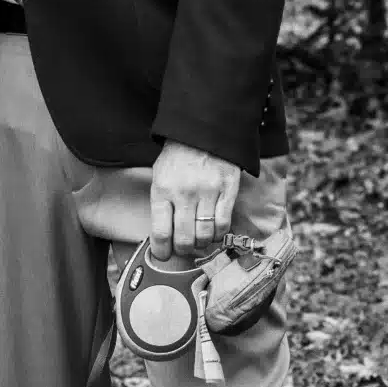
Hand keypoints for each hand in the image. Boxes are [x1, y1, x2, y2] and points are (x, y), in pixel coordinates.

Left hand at [150, 142, 241, 258]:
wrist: (203, 131)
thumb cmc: (178, 157)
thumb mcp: (160, 176)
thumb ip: (161, 204)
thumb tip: (163, 235)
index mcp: (163, 190)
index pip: (161, 232)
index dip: (162, 251)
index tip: (163, 255)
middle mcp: (184, 193)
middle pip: (184, 239)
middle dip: (182, 250)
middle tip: (182, 248)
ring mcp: (208, 192)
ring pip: (205, 235)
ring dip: (201, 243)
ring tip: (198, 238)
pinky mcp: (227, 190)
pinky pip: (223, 224)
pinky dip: (218, 234)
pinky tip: (213, 231)